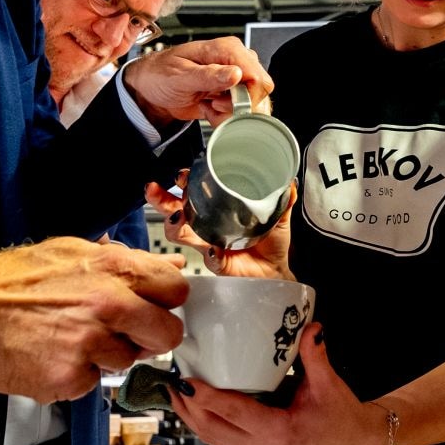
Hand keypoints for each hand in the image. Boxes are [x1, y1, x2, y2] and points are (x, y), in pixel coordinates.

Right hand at [0, 238, 188, 400]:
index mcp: (112, 269)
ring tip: (70, 338)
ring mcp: (90, 344)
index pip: (176, 290)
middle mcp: (108, 305)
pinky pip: (93, 382)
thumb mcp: (72, 252)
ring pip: (127, 361)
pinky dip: (77, 375)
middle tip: (123, 332)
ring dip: (106, 355)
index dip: (166, 301)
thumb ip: (125, 261)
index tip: (154, 306)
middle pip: (167, 334)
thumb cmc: (13, 280)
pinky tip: (53, 356)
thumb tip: (170, 267)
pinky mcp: (70, 377)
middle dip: (150, 336)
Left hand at [122, 36, 272, 127]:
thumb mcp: (180, 75)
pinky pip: (242, 111)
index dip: (244, 96)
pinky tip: (209, 108)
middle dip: (236, 107)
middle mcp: (236, 61)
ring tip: (208, 106)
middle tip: (212, 104)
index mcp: (226, 49)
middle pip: (258, 92)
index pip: (257, 76)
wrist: (150, 89)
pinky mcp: (232, 92)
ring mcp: (236, 77)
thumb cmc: (160, 74)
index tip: (221, 103)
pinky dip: (226, 116)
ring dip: (229, 113)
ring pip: (252, 104)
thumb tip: (236, 73)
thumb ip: (209, 75)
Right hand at [147, 170, 294, 278]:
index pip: (194, 191)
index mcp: (217, 209)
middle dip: (161, 199)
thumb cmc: (270, 241)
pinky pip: (210, 259)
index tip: (181, 174)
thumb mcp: (278, 215)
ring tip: (178, 216)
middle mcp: (207, 226)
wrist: (276, 270)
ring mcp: (208, 244)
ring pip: (181, 234)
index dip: (184, 182)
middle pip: (175, 210)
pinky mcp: (218, 264)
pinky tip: (214, 250)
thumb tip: (290, 180)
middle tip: (155, 190)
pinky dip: (211, 254)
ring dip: (175, 225)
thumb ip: (283, 199)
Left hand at [167, 323, 392, 444]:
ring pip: (212, 437)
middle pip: (212, 429)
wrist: (351, 444)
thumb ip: (315, 355)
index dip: (205, 397)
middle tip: (171, 379)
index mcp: (279, 432)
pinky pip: (220, 438)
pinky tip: (194, 405)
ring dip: (190, 416)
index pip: (233, 413)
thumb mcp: (329, 384)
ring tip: (174, 391)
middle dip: (186, 406)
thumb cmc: (340, 418)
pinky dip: (203, 422)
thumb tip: (310, 326)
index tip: (185, 380)